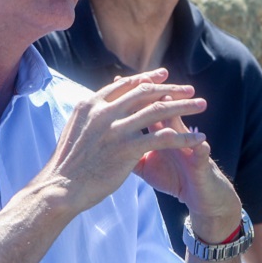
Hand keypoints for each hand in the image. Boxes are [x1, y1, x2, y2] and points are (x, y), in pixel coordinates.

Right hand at [38, 69, 207, 215]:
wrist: (60, 187)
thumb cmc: (67, 165)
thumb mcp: (76, 130)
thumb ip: (92, 117)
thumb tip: (99, 109)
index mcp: (91, 104)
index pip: (125, 85)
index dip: (147, 79)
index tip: (164, 75)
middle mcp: (103, 111)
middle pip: (145, 92)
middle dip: (170, 89)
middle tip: (189, 88)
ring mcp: (116, 128)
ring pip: (158, 110)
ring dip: (184, 106)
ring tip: (201, 104)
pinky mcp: (127, 147)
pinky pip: (164, 138)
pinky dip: (184, 137)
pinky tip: (198, 138)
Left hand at [130, 81, 241, 241]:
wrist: (199, 194)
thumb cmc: (171, 177)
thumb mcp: (144, 165)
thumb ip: (126, 150)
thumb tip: (103, 139)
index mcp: (159, 131)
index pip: (144, 108)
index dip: (131, 96)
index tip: (116, 83)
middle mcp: (175, 133)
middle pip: (164, 109)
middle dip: (152, 95)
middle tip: (141, 81)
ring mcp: (189, 145)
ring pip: (183, 125)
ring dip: (178, 113)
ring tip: (169, 101)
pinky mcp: (203, 161)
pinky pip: (202, 152)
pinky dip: (200, 147)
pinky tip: (201, 143)